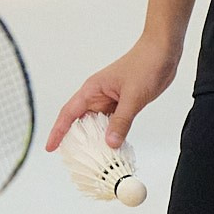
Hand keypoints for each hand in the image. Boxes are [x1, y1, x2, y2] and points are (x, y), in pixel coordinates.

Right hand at [47, 33, 178, 151]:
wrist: (163, 51)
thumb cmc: (145, 65)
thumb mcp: (133, 96)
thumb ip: (122, 121)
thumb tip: (110, 143)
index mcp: (92, 90)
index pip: (68, 113)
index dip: (58, 131)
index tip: (50, 147)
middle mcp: (98, 96)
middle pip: (82, 122)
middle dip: (77, 141)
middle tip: (76, 162)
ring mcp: (110, 100)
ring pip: (98, 124)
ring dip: (97, 140)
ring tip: (95, 160)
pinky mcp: (123, 103)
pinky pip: (112, 122)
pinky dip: (112, 134)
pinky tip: (114, 146)